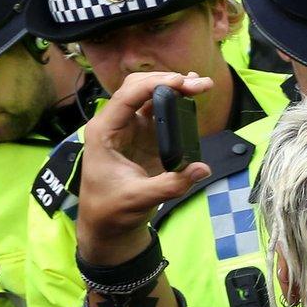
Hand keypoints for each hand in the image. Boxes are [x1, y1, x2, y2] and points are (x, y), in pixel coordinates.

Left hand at [76, 71, 211, 265]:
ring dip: (173, 88)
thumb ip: (171, 184)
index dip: (154, 85)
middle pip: (138, 88)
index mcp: (104, 132)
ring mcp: (130, 130)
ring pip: (149, 96)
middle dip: (167, 81)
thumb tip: (203, 168)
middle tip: (197, 84)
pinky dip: (175, 102)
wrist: (107, 225)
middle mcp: (115, 124)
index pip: (126, 97)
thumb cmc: (111, 210)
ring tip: (199, 86)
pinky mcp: (143, 138)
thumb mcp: (139, 199)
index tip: (181, 83)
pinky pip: (158, 112)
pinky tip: (191, 97)